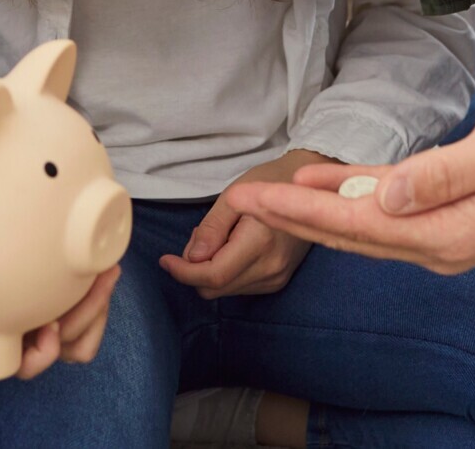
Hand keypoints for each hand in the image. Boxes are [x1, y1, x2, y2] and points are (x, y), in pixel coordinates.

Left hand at [157, 150, 331, 297]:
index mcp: (260, 244)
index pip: (213, 275)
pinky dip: (226, 273)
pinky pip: (239, 287)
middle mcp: (271, 268)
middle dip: (195, 269)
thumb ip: (211, 228)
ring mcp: (277, 277)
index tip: (165, 260)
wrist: (309, 188)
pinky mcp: (279, 281)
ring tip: (220, 238)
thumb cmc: (270, 182)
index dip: (183, 272)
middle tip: (200, 236)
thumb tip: (192, 259)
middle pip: (215, 288)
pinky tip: (232, 248)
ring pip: (225, 291)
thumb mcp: (234, 195)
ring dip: (210, 271)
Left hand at [221, 107, 474, 274]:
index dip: (301, 209)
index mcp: (447, 234)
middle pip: (351, 233)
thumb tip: (382, 196)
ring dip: (316, 212)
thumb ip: (439, 176)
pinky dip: (351, 202)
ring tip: (267, 195)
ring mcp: (446, 239)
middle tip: (237, 199)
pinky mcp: (452, 222)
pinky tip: (325, 186)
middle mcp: (440, 247)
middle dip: (293, 217)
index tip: (252, 196)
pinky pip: (388, 217)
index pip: (356, 223)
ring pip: (365, 229)